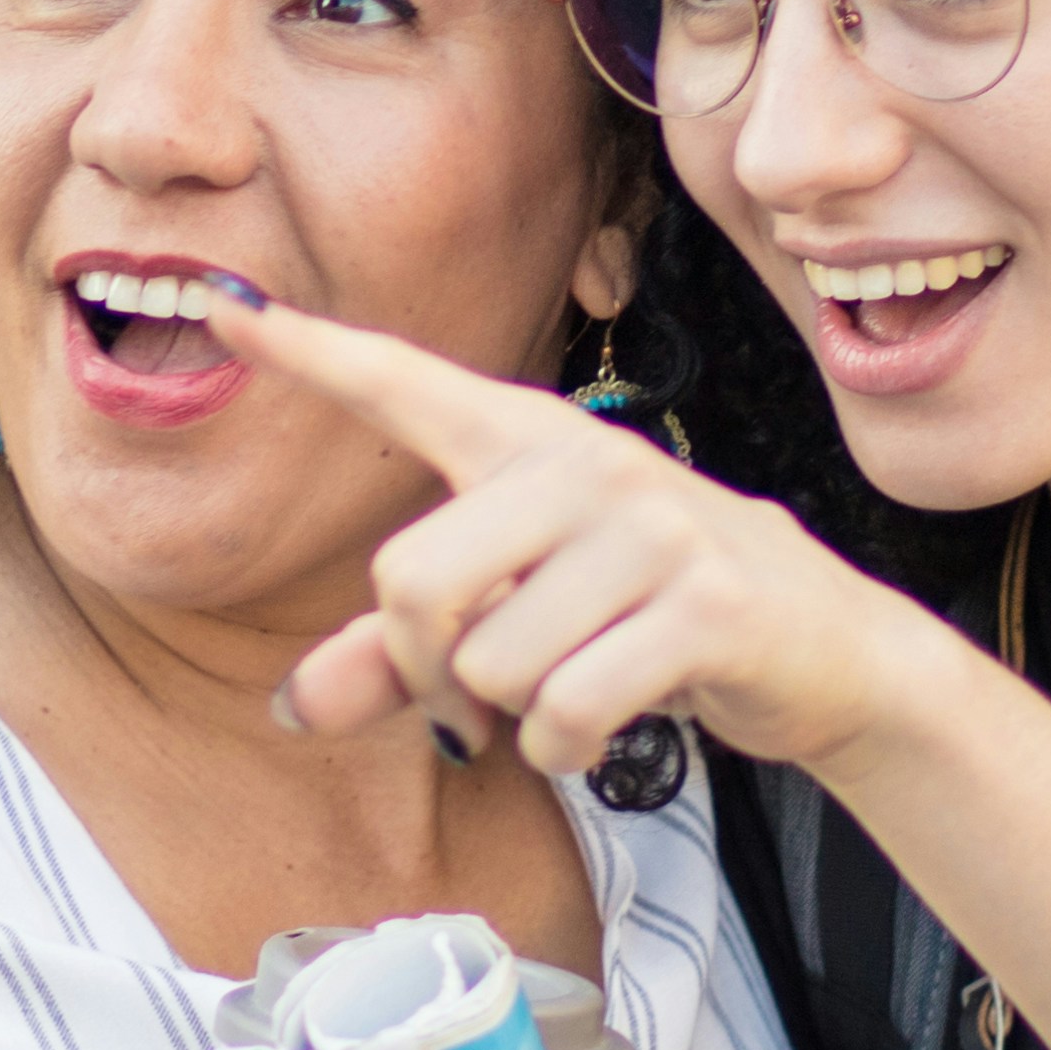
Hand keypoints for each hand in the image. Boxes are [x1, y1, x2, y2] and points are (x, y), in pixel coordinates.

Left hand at [211, 292, 967, 780]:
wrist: (827, 650)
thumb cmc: (650, 622)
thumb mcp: (523, 625)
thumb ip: (401, 658)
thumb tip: (293, 707)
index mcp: (527, 443)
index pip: (401, 384)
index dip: (306, 351)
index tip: (223, 302)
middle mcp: (582, 464)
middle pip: (413, 581)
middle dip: (427, 673)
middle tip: (472, 704)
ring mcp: (650, 528)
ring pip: (490, 663)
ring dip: (510, 720)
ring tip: (569, 696)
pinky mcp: (701, 605)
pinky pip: (565, 708)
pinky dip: (565, 747)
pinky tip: (607, 725)